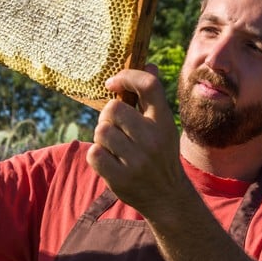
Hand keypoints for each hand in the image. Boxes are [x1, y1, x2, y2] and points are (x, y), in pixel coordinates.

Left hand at [87, 65, 186, 215]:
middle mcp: (153, 139)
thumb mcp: (163, 125)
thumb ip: (152, 97)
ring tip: (115, 146)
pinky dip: (97, 156)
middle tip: (115, 127)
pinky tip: (110, 161)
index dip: (127, 77)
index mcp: (164, 121)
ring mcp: (137, 160)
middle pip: (113, 109)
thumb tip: (148, 63)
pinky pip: (94, 154)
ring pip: (101, 132)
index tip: (112, 83)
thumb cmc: (161, 153)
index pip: (149, 85)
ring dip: (102, 137)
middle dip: (107, 116)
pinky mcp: (121, 178)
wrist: (167, 196)